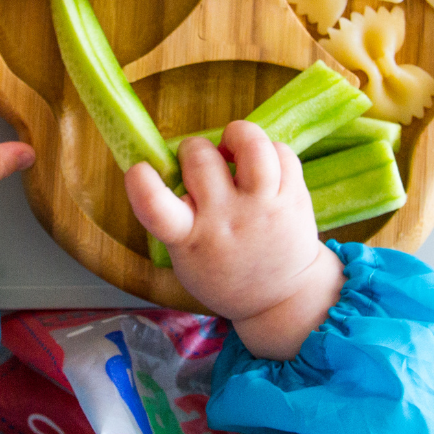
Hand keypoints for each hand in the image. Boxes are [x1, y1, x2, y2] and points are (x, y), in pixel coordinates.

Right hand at [125, 120, 344, 359]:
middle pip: (201, 158)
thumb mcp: (185, 257)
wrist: (282, 298)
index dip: (141, 182)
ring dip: (238, 135)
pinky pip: (282, 152)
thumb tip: (170, 162)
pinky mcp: (293, 197)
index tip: (139, 169)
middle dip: (194, 149)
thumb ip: (174, 216)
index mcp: (189, 238)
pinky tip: (263, 165)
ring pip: (252, 145)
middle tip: (201, 163)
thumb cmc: (222, 270)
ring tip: (234, 147)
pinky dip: (269, 150)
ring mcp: (263, 207)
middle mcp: (226, 219)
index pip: (156, 207)